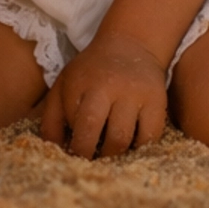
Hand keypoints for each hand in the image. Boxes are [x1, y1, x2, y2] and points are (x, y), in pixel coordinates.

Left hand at [39, 32, 168, 157]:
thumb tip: (53, 151)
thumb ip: (51, 119)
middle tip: (90, 162)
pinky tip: (130, 145)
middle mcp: (108, 86)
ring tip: (108, 153)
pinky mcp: (157, 100)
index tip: (74, 155)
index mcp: (81, 83)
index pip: (72, 123)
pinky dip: (139, 148)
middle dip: (88, 155)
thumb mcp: (64, 85)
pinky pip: (149, 137)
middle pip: (93, 131)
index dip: (73, 146)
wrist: (130, 44)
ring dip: (112, 154)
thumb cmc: (91, 73)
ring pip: (121, 139)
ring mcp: (134, 93)